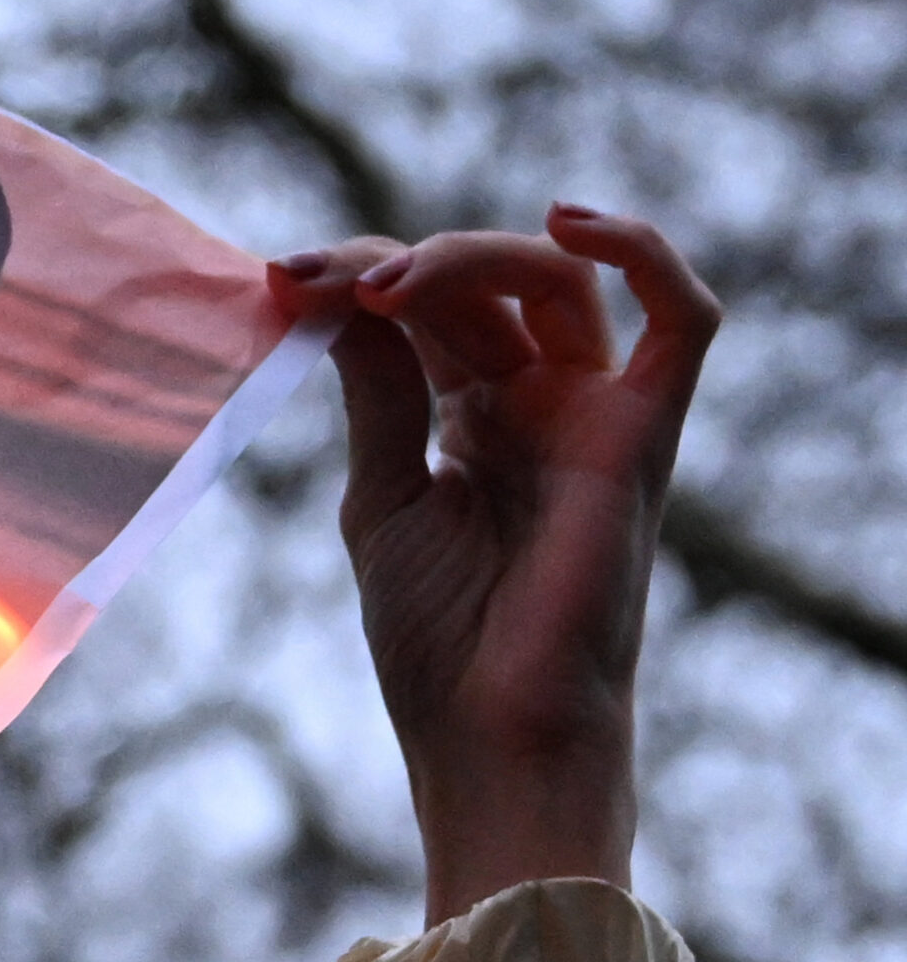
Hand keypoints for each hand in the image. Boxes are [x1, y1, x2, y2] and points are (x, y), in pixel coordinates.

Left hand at [268, 208, 720, 924]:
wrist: (490, 738)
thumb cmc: (437, 644)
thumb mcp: (382, 499)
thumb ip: (377, 392)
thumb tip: (337, 294)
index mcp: (472, 421)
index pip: (426, 310)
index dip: (355, 280)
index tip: (277, 278)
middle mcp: (539, 405)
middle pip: (482, 285)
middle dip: (393, 266)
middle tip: (312, 282)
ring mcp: (595, 416)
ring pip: (557, 280)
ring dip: (467, 258)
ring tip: (386, 288)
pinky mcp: (644, 438)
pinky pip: (683, 320)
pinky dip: (644, 254)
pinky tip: (569, 223)